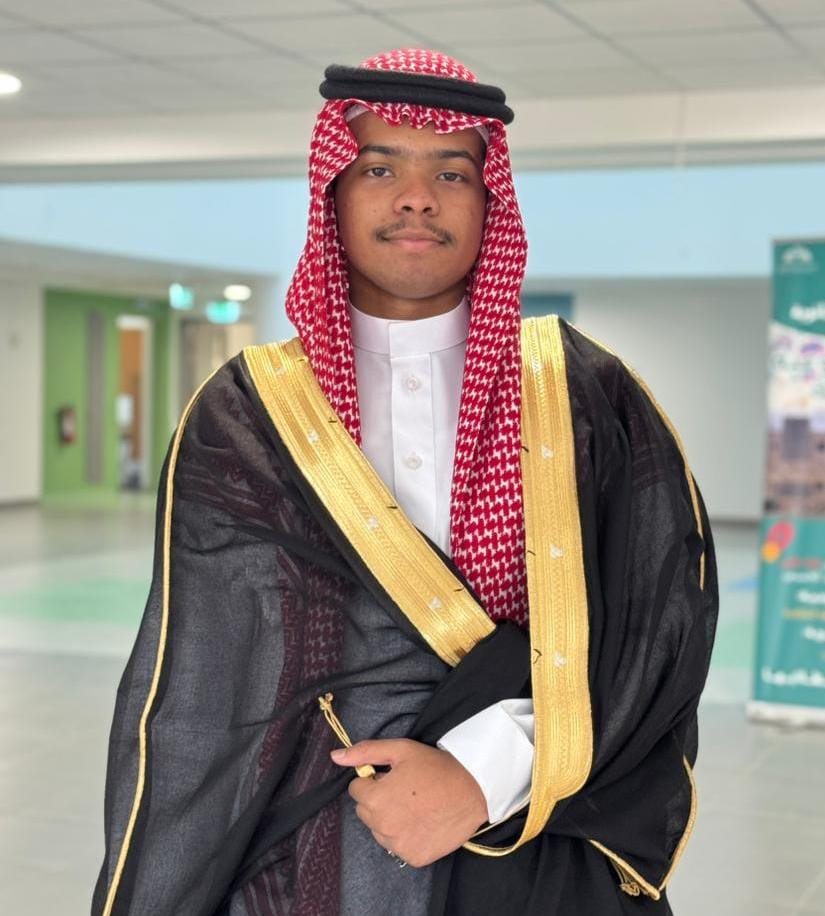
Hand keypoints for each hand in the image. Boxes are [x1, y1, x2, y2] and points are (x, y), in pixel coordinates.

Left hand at [331, 739, 487, 867]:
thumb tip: (335, 757)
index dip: (373, 780)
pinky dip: (406, 836)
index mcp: (375, 799)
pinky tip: (423, 821)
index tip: (392, 776)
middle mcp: (383, 826)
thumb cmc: (435, 767)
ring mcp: (398, 845)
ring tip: (415, 805)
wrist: (473, 790)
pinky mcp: (414, 858)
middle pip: (366, 812)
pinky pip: (398, 846)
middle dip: (379, 800)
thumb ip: (365, 753)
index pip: (357, 790)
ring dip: (390, 819)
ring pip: (380, 831)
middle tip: (405, 789)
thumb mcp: (400, 750)